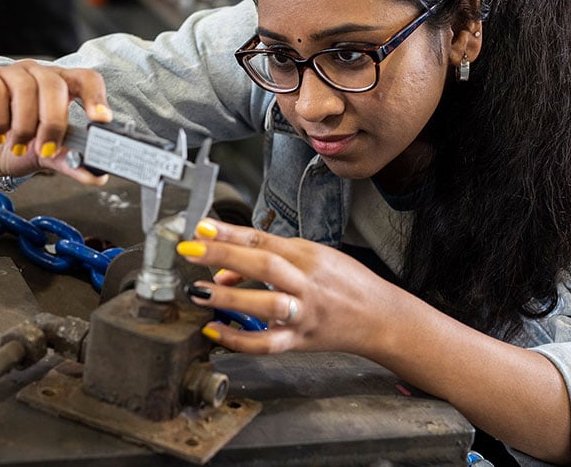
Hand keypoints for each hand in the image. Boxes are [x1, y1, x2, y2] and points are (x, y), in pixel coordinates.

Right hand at [0, 60, 113, 184]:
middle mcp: (37, 74)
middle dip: (53, 122)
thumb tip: (97, 175)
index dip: (96, 97)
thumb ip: (70, 161)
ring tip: (16, 145)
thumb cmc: (11, 145)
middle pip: (54, 85)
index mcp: (61, 87)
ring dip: (23, 125)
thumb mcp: (44, 156)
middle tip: (45, 149)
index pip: (86, 79)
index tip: (101, 120)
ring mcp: (9, 72)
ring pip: (25, 88)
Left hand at [176, 219, 403, 354]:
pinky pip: (267, 343)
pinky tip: (215, 330)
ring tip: (198, 292)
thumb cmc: (346, 283)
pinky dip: (238, 339)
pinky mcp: (301, 340)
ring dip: (228, 297)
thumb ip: (269, 260)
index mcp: (308, 256)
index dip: (230, 233)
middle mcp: (306, 283)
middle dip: (223, 256)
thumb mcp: (312, 258)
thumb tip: (224, 270)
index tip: (201, 227)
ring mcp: (304, 313)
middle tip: (190, 250)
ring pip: (265, 303)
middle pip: (264, 264)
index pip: (263, 240)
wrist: (380, 316)